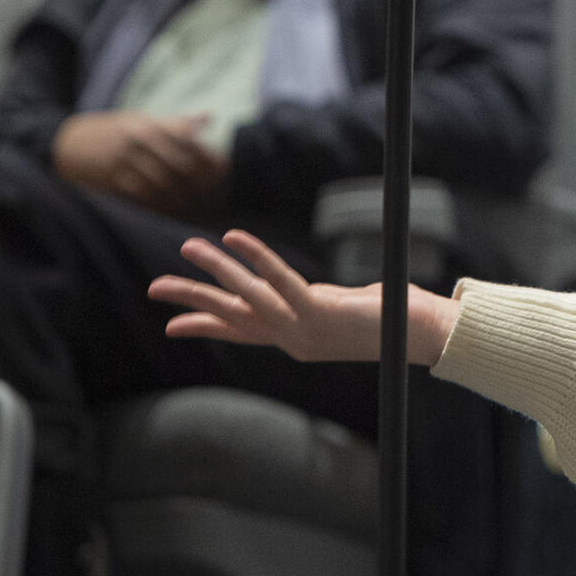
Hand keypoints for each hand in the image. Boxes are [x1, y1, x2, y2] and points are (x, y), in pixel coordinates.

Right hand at [52, 111, 226, 219]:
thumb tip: (210, 117)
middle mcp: (138, 143)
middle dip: (199, 182)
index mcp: (149, 126)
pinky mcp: (111, 182)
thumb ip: (175, 123)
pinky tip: (168, 212)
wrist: (64, 144)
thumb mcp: (140, 119)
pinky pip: (140, 198)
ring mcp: (123, 163)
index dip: (209, 159)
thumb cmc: (109, 130)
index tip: (223, 171)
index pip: (189, 143)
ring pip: (162, 185)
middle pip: (180, 166)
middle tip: (211, 194)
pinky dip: (157, 207)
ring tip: (192, 206)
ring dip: (181, 198)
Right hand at [150, 229, 459, 364]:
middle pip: (230, 316)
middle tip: (153, 289)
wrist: (422, 336)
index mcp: (295, 338)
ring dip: (214, 271)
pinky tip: (234, 238)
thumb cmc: (392, 322)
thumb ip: (329, 304)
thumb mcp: (347, 314)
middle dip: (191, 301)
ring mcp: (301, 328)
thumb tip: (338, 296)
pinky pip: (280, 281)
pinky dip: (256, 258)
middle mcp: (291, 337)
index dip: (205, 327)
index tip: (171, 327)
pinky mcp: (318, 310)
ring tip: (187, 248)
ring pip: (246, 297)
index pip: (240, 332)